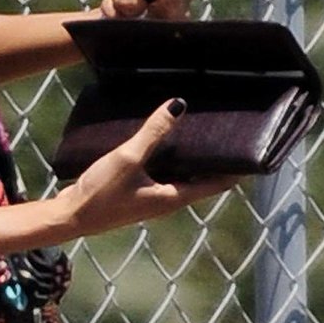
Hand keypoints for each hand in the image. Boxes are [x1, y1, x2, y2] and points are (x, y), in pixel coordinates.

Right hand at [58, 99, 238, 238]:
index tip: (253, 150)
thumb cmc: (100, 194)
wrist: (69, 216)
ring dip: (192, 156)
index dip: (236, 168)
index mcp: (173, 197)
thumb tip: (179, 105)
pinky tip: (162, 140)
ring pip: (182, 174)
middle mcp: (168, 199)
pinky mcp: (137, 192)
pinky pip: (163, 172)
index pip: (217, 183)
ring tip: (200, 129)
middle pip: (202, 178)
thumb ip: (152, 133)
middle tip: (228, 131)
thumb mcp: (128, 159)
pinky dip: (170, 158)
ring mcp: (152, 197)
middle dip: (216, 158)